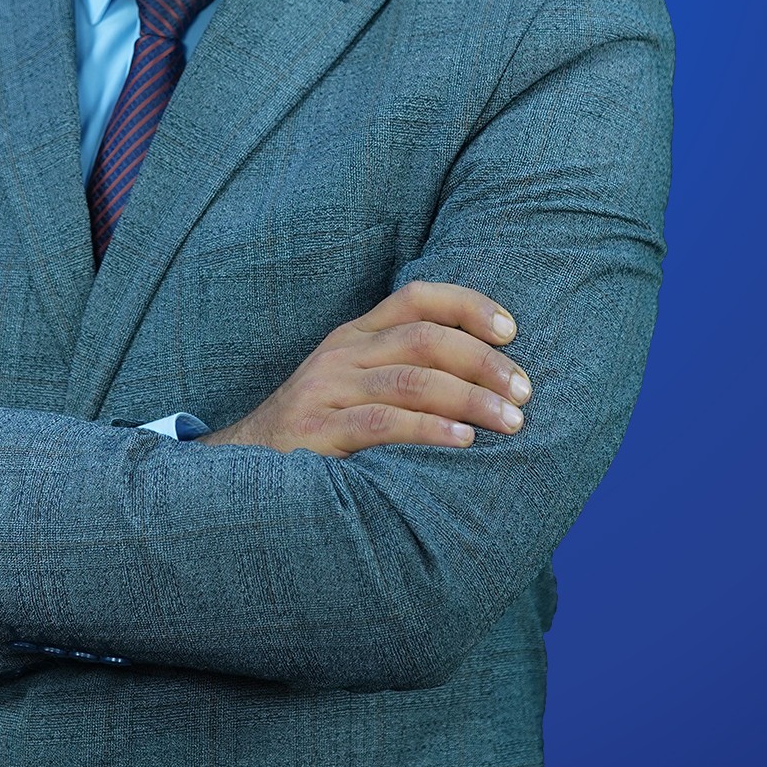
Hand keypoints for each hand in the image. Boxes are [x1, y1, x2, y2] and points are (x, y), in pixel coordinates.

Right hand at [202, 280, 530, 456]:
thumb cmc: (318, 432)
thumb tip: (488, 379)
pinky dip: (428, 430)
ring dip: (470, 399)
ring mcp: (326, 390)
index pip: (416, 297)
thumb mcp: (353, 387)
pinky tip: (463, 441)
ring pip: (412, 380)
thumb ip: (403, 373)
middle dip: (484, 362)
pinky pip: (381, 423)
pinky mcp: (316, 432)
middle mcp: (342, 354)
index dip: (468, 305)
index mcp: (355, 335)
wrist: (241, 469)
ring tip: (512, 421)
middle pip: (424, 338)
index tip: (512, 331)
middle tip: (525, 392)